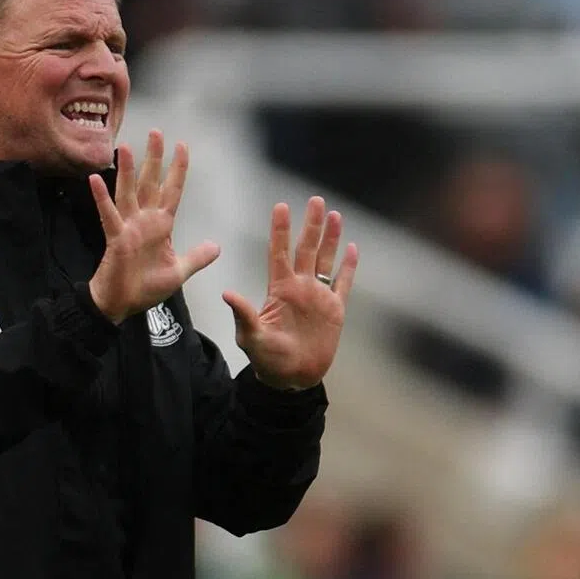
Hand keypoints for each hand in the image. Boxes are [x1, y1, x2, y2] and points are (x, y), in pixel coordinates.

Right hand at [88, 130, 220, 324]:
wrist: (122, 304)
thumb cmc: (145, 287)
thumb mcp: (179, 271)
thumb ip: (197, 257)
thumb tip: (216, 246)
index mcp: (161, 225)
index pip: (172, 190)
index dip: (178, 169)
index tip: (182, 145)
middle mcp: (144, 220)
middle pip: (150, 183)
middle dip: (154, 158)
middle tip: (157, 133)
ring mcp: (128, 227)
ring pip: (129, 192)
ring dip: (128, 171)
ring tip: (127, 147)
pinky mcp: (116, 238)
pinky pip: (108, 214)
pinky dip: (101, 197)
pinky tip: (95, 179)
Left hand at [223, 197, 358, 389]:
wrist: (291, 377)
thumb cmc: (267, 359)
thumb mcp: (252, 337)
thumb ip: (244, 314)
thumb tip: (226, 292)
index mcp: (279, 289)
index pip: (279, 252)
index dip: (280, 230)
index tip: (281, 206)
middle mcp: (299, 287)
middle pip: (306, 249)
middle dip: (310, 225)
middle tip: (315, 200)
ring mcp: (317, 296)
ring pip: (326, 260)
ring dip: (331, 238)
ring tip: (334, 214)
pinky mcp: (334, 310)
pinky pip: (343, 283)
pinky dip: (349, 267)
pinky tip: (353, 248)